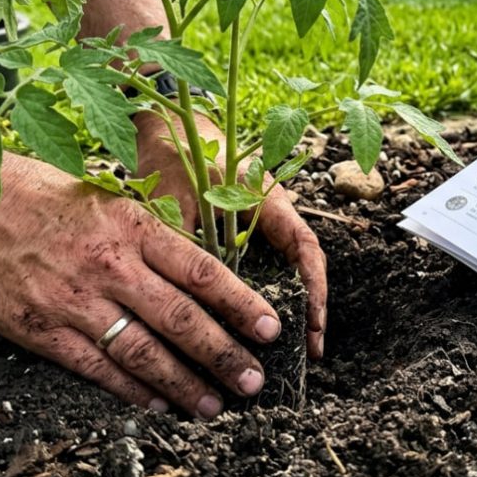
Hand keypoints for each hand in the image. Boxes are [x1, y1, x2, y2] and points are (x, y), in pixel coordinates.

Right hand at [0, 154, 283, 417]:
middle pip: (181, 318)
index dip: (241, 305)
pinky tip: (158, 402)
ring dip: (185, 383)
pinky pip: (96, 366)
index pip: (201, 270)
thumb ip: (144, 233)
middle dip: (224, 354)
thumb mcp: (100, 196)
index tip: (269, 328)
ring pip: (143, 351)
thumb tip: (193, 270)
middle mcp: (107, 263)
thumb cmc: (32, 190)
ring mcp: (72, 298)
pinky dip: (132, 389)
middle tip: (253, 381)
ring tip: (214, 404)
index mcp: (128, 223)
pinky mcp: (39, 327)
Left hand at [134, 110, 327, 357]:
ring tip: (288, 349)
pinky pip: (262, 264)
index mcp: (267, 198)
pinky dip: (263, 293)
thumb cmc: (174, 154)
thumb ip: (192, 243)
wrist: (162, 123)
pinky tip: (251, 323)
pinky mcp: (242, 228)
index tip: (313, 326)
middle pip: (303, 265)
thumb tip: (199, 301)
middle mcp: (271, 211)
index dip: (313, 289)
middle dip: (309, 309)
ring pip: (284, 268)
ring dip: (290, 305)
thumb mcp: (180, 198)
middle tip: (308, 353)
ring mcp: (259, 221)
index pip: (304, 249)